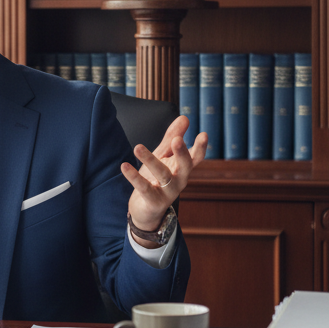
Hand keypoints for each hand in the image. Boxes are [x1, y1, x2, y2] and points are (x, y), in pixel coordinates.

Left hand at [120, 116, 207, 247]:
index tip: (203, 134)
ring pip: (162, 175)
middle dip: (182, 153)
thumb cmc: (156, 179)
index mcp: (183, 168)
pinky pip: (144, 188)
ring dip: (150, 160)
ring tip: (137, 146)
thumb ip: (172, 138)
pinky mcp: (154, 201)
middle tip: (178, 140)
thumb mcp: (164, 156)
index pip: (196, 157)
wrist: (145, 210)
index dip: (201, 147)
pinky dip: (134, 177)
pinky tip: (124, 166)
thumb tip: (185, 117)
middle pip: (185, 166)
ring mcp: (168, 192)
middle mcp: (179, 181)